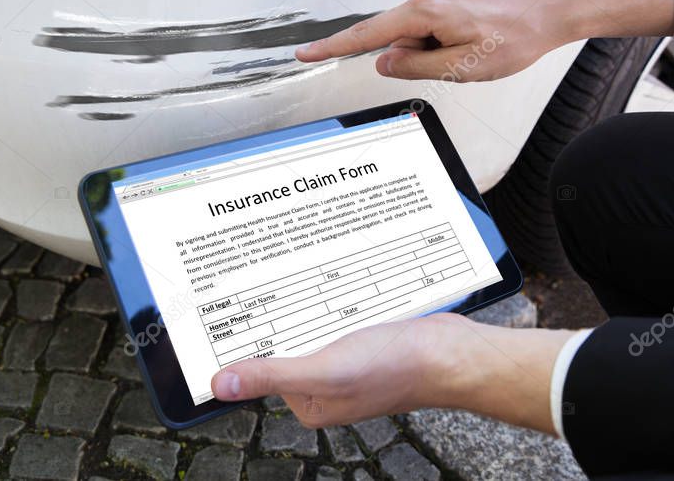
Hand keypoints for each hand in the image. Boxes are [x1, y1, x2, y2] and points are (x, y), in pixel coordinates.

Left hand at [211, 312, 575, 433]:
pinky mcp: (364, 340)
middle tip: (252, 277)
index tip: (224, 308)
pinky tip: (324, 279)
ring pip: (309, 325)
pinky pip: (334, 315)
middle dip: (273, 315)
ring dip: (301, 301)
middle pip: (284, 344)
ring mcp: (346, 362)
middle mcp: (324, 385)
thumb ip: (273, 374)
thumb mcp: (326, 370)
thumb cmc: (398, 367)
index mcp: (309, 402)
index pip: (262, 367)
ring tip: (284, 272)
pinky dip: (328, 298)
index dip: (243, 339)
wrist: (453, 353)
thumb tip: (220, 384)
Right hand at [295, 0, 673, 81]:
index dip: (334, 48)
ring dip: (440, 41)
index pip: (368, 35)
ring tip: (479, 42)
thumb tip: (385, 61)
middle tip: (464, 58)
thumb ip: (417, 66)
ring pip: (423, 25)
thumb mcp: (465, 68)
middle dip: (422, 53)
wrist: (553, 5)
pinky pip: (439, 12)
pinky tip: (481, 29)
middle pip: (402, 33)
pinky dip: (451, 28)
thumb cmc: (517, 35)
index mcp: (426, 10)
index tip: (305, 54)